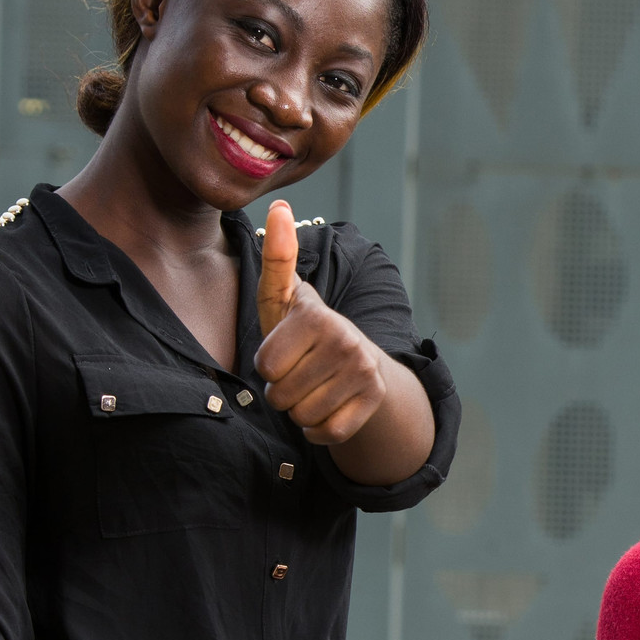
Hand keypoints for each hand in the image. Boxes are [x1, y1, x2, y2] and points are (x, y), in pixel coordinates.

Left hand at [252, 198, 395, 446]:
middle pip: (280, 395)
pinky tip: (328, 407)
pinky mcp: (374, 401)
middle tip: (299, 373)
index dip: (267, 365)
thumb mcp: (285, 298)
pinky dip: (320, 429)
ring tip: (313, 387)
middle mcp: (346, 341)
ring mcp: (363, 372)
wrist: (360, 362)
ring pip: (302, 416)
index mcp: (317, 316)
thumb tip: (278, 206)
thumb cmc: (306, 331)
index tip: (285, 352)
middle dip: (282, 391)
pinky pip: (327, 433)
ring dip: (300, 410)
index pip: (265, 366)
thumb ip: (277, 258)